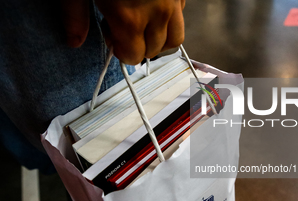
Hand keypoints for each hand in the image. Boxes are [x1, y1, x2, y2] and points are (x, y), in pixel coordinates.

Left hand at [61, 0, 185, 64]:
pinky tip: (156, 10)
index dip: (121, 52)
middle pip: (153, 51)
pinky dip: (170, 21)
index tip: (113, 37)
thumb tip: (74, 42)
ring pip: (174, 39)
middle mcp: (157, 14)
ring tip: (145, 27)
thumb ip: (74, 15)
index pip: (134, 57)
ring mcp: (173, 2)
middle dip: (138, 47)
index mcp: (130, 18)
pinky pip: (181, 18)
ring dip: (160, 40)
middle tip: (125, 28)